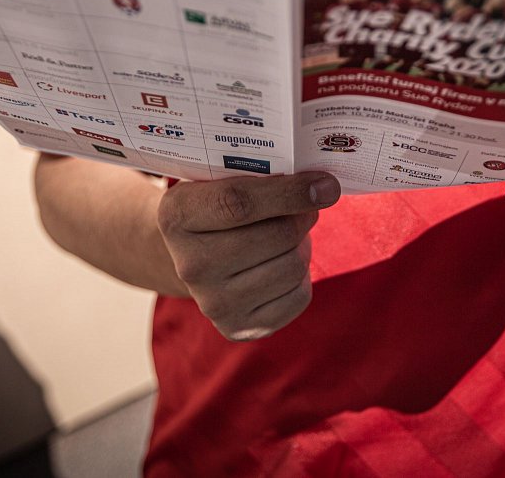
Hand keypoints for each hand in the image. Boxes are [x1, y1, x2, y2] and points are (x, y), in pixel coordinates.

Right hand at [157, 172, 340, 340]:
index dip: (289, 192)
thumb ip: (258, 176)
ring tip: (289, 236)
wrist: (192, 258)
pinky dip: (302, 276)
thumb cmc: (216, 207)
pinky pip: (299, 297)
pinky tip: (282, 263)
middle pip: (277, 236)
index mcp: (178, 216)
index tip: (326, 185)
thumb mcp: (218, 181)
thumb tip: (320, 187)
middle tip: (306, 207)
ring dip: (302, 245)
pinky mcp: (238, 328)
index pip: (240, 203)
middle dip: (303, 216)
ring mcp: (213, 303)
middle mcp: (190, 265)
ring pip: (292, 266)